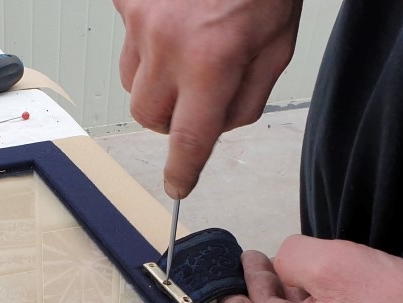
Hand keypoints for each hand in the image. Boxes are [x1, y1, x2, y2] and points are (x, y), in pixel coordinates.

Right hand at [113, 0, 300, 198]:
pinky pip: (127, 41)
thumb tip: (218, 127)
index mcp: (211, 60)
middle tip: (194, 98)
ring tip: (185, 51)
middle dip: (170, 118)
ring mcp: (139, 20)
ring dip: (155, 82)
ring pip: (132, 83)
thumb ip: (249, 96)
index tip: (178, 185)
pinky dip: (147, 42)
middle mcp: (168, 44)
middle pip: (149, 117)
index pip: (188, 139)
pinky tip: (173, 21)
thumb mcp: (277, 43)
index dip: (182, 170)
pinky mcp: (126, 1)